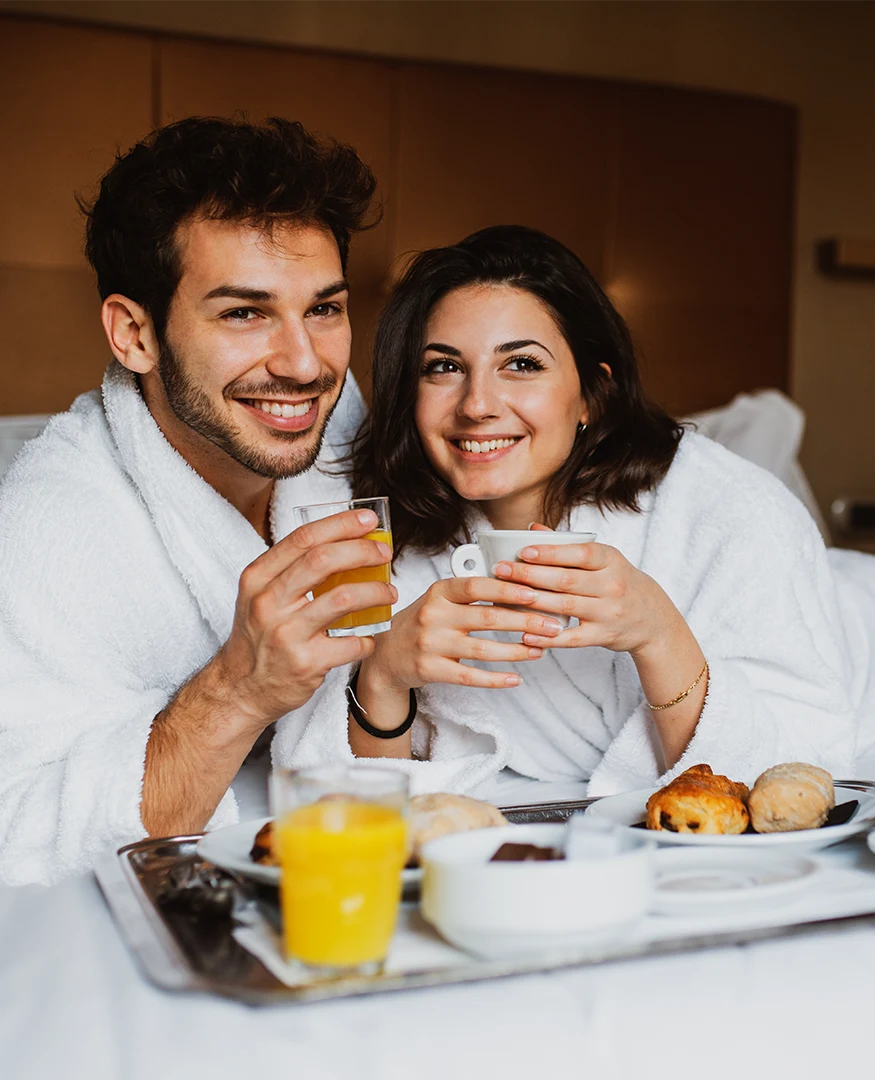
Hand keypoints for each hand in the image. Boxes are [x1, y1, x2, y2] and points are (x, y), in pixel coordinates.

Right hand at [212, 508, 396, 726]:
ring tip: (389, 592)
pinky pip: (352, 643)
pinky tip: (369, 636)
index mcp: (257, 578)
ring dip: (376, 591)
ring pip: (344, 598)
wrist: (240, 688)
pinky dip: (368, 637)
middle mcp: (268, 603)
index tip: (368, 521)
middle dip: (362, 550)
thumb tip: (344, 541)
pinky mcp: (306, 663)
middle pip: (323, 560)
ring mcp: (286, 634)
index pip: (303, 538)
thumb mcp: (261, 596)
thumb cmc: (259, 636)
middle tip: (384, 553)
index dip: (341, 524)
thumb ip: (291, 570)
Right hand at [360, 576, 564, 695]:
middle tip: (553, 625)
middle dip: (525, 621)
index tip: (535, 593)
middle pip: (487, 617)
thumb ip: (471, 593)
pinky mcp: (430, 670)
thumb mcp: (440, 600)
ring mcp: (431, 644)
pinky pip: (469, 676)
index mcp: (438, 592)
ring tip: (541, 649)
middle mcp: (433, 615)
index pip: (476, 585)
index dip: (507, 588)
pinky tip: (516, 678)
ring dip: (517, 650)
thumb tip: (520, 588)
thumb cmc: (423, 622)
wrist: (386, 655)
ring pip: (483, 649)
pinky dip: (495, 678)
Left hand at [493, 538, 674, 656]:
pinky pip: (572, 638)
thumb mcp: (604, 559)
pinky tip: (526, 634)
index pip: (579, 553)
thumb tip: (532, 528)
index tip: (523, 551)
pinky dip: (548, 637)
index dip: (551, 552)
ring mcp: (608, 612)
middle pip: (566, 580)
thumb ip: (567, 545)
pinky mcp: (603, 636)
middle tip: (501, 570)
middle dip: (530, 575)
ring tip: (505, 596)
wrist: (652, 617)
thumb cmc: (618, 581)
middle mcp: (612, 585)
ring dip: (532, 602)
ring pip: (565, 606)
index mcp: (611, 560)